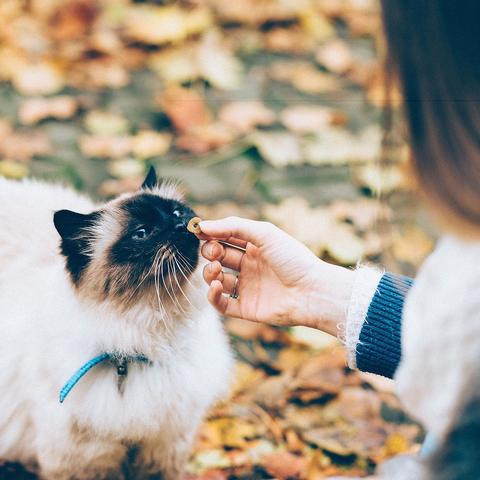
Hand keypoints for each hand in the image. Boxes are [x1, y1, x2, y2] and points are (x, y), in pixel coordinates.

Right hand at [198, 217, 354, 334]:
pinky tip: (217, 286)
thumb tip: (203, 226)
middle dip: (210, 253)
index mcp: (256, 247)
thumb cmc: (293, 259)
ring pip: (217, 280)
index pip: (226, 238)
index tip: (199, 232)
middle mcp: (250, 267)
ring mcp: (248, 288)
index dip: (212, 235)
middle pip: (219, 258)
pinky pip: (222, 304)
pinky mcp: (246, 308)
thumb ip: (233, 227)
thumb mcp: (264, 233)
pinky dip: (213, 296)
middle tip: (214, 252)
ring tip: (217, 270)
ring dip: (210, 273)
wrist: (312, 291)